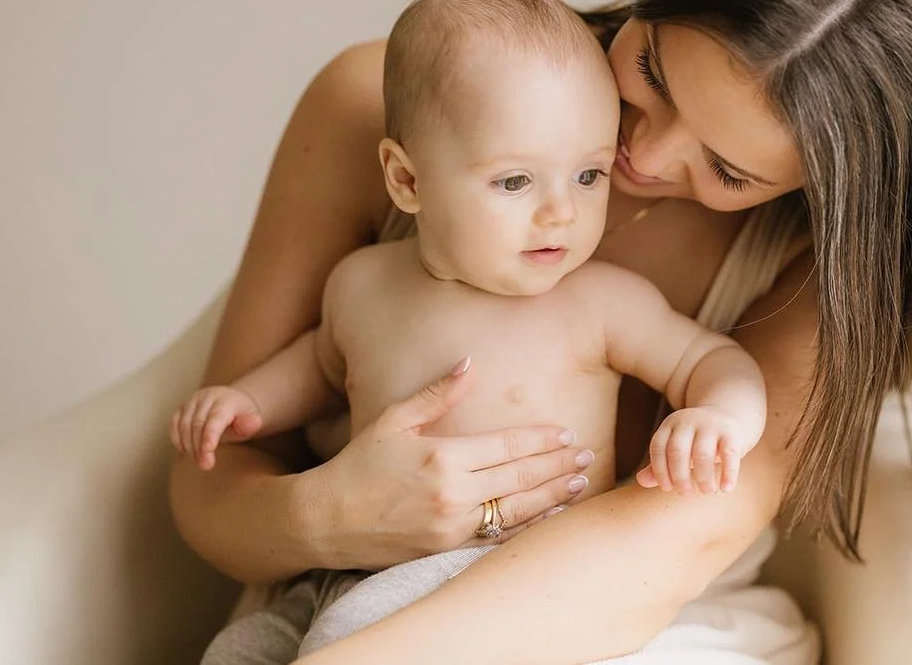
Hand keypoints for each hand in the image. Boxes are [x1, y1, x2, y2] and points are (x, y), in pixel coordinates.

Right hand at [171, 386, 263, 469]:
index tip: (207, 457)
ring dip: (189, 447)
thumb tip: (253, 423)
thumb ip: (251, 423)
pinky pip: (175, 424)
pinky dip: (178, 440)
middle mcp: (207, 396)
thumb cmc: (242, 418)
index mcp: (226, 399)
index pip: (215, 418)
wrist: (232, 404)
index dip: (209, 438)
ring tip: (200, 460)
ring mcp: (192, 400)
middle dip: (199, 448)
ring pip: (184, 426)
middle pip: (197, 424)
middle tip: (205, 466)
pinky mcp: (182, 407)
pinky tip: (187, 451)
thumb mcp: (251, 421)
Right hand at [302, 357, 593, 567]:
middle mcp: (452, 493)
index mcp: (441, 456)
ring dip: (553, 495)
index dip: (541, 439)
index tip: (566, 432)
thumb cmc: (358, 464)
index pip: (506, 446)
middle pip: (520, 476)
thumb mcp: (393, 420)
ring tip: (580, 480)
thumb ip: (435, 392)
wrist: (325, 522)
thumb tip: (469, 362)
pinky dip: (529, 525)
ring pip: (517, 510)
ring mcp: (452, 526)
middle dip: (557, 464)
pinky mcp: (448, 549)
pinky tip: (551, 514)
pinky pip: (499, 537)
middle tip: (586, 452)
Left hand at [636, 406, 750, 493]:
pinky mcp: (732, 433)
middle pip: (678, 451)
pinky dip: (728, 474)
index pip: (658, 447)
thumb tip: (641, 481)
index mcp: (671, 424)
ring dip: (703, 479)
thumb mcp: (678, 448)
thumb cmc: (697, 440)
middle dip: (680, 477)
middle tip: (687, 493)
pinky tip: (726, 489)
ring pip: (702, 455)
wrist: (730, 415)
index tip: (667, 488)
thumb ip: (660, 464)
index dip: (659, 471)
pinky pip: (729, 455)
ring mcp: (711, 425)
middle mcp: (689, 421)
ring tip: (707, 491)